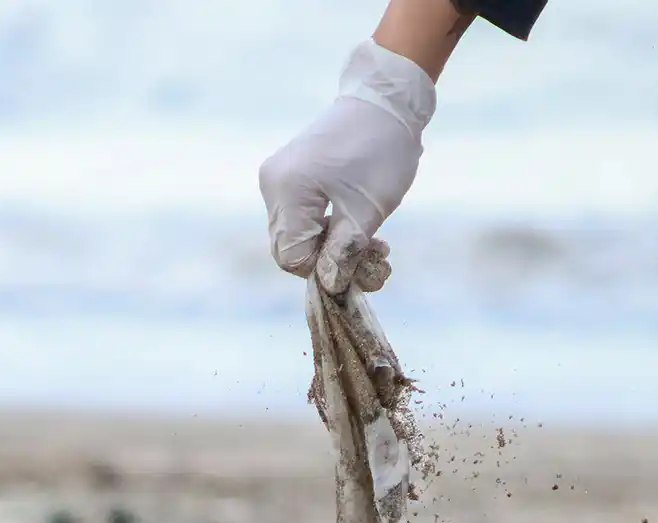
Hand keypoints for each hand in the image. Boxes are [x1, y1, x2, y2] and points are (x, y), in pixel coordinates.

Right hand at [258, 40, 436, 291]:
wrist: (384, 101)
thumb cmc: (380, 152)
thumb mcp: (367, 212)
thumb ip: (344, 254)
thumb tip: (329, 286)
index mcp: (287, 191)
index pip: (292, 258)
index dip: (325, 271)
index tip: (362, 266)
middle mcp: (273, 185)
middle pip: (292, 249)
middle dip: (334, 262)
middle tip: (377, 258)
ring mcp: (279, 179)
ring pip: (300, 236)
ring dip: (338, 248)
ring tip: (377, 245)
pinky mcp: (292, 176)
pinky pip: (304, 217)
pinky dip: (332, 229)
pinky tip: (362, 227)